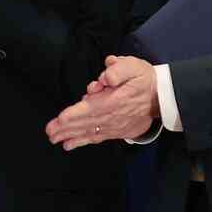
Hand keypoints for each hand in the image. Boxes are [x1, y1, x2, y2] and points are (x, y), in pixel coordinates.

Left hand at [45, 56, 160, 149]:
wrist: (162, 96)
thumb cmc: (143, 79)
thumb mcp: (133, 66)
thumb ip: (118, 69)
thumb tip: (106, 76)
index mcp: (116, 100)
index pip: (92, 108)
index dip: (76, 114)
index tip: (61, 119)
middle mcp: (113, 116)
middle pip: (86, 122)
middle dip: (67, 128)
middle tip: (49, 132)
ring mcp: (115, 126)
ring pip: (90, 132)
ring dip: (72, 136)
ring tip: (56, 139)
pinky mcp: (117, 131)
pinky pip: (97, 137)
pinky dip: (83, 141)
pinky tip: (70, 145)